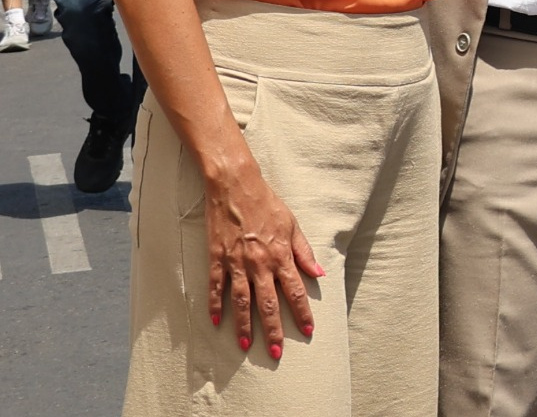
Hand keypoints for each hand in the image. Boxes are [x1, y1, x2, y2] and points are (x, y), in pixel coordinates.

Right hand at [203, 164, 324, 358]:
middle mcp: (260, 263)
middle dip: (273, 330)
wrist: (235, 186)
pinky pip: (216, 286)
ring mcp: (236, 262)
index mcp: (281, 255)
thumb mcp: (293, 225)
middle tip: (276, 353)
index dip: (302, 312)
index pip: (295, 291)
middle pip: (268, 303)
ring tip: (245, 346)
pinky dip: (215, 304)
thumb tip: (319, 274)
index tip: (308, 330)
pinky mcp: (217, 258)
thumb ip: (304, 252)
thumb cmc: (267, 204)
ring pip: (242, 301)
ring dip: (244, 325)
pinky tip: (216, 321)